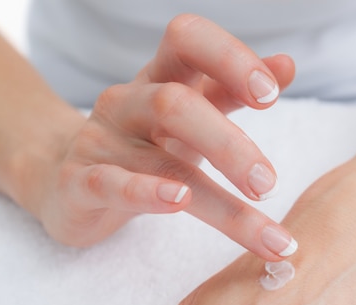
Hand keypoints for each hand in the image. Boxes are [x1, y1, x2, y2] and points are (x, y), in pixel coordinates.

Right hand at [27, 14, 295, 255]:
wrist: (68, 182)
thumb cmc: (141, 148)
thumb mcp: (188, 116)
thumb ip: (230, 91)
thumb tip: (287, 65)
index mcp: (158, 80)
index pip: (189, 42)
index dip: (230, 59)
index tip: (271, 94)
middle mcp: (128, 104)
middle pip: (176, 106)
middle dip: (229, 145)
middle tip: (267, 183)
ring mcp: (100, 143)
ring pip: (156, 160)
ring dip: (214, 192)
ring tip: (253, 209)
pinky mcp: (78, 183)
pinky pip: (110, 184)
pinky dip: (146, 193)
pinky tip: (179, 202)